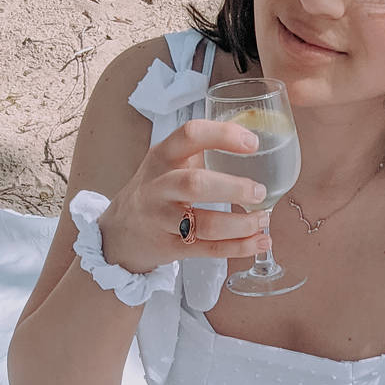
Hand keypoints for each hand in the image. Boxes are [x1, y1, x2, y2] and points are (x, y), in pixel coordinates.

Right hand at [98, 118, 270, 272]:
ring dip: (241, 224)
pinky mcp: (169, 248)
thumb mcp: (168, 162)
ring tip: (264, 219)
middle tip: (259, 191)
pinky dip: (239, 247)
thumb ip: (203, 150)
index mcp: (163, 156)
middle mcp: (158, 186)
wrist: (120, 231)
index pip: (190, 135)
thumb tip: (256, 142)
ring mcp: (161, 219)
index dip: (223, 136)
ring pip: (205, 224)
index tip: (253, 143)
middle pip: (195, 184)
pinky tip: (260, 242)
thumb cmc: (156, 189)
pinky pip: (208, 249)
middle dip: (233, 188)